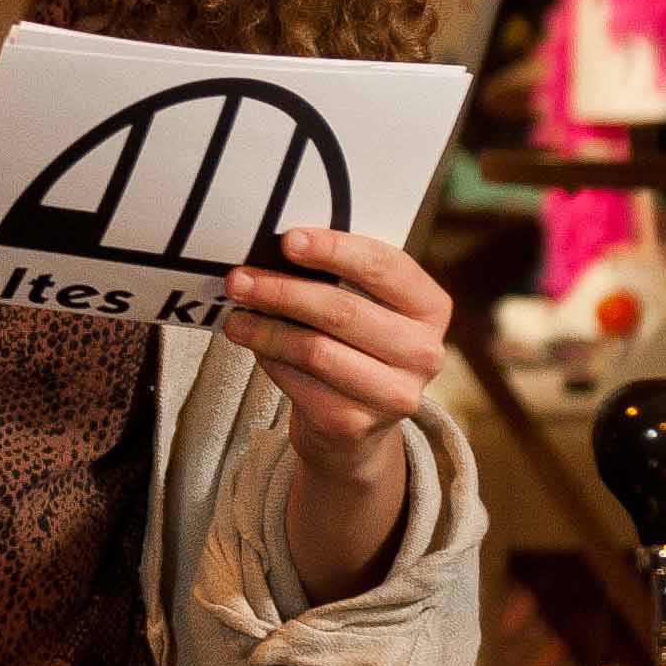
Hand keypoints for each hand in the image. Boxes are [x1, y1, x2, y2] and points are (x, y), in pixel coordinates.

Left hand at [222, 225, 455, 588]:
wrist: (357, 424)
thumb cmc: (356, 344)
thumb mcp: (366, 305)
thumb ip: (338, 277)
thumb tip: (273, 253)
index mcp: (430, 306)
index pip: (384, 266)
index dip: (334, 250)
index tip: (288, 240)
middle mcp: (423, 352)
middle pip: (342, 310)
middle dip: (282, 290)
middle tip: (239, 279)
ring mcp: (394, 394)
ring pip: (315, 350)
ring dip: (265, 329)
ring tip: (235, 317)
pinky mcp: (356, 424)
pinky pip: (300, 383)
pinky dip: (271, 360)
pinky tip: (254, 345)